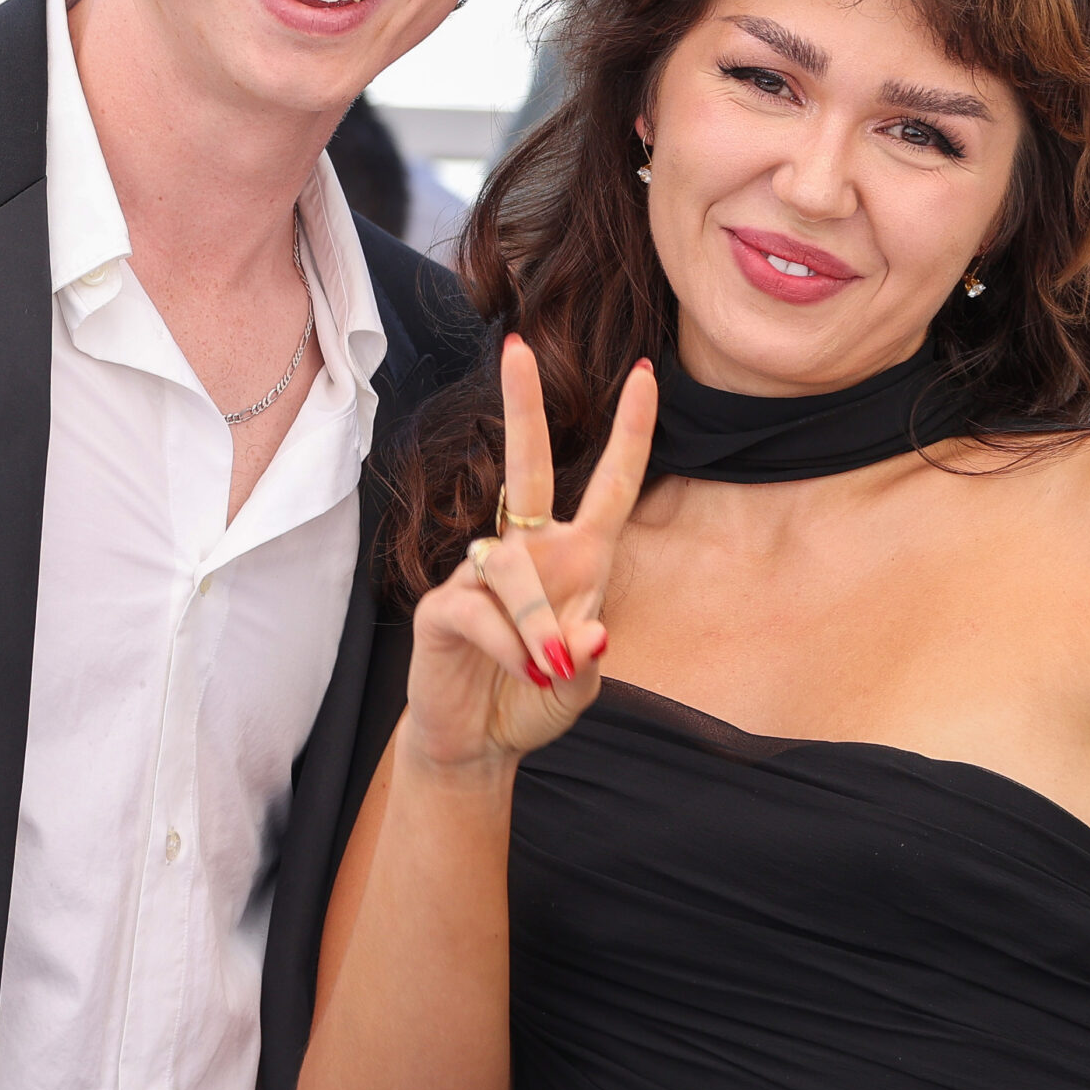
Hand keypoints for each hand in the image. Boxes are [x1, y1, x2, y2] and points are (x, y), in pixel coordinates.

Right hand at [401, 336, 655, 775]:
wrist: (476, 744)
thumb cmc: (532, 699)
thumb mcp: (579, 688)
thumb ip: (591, 661)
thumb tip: (594, 631)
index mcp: (577, 559)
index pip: (609, 485)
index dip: (631, 433)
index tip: (645, 373)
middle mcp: (530, 552)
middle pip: (525, 465)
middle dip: (521, 405)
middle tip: (515, 346)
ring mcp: (480, 575)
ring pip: (513, 568)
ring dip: (536, 625)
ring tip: (544, 670)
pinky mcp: (444, 606)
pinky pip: (478, 609)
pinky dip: (507, 647)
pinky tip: (518, 672)